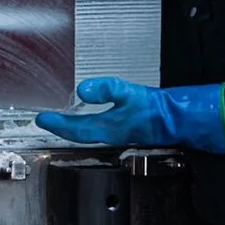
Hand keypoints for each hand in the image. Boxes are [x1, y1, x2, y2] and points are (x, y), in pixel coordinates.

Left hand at [36, 77, 224, 154]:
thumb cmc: (159, 110)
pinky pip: (102, 129)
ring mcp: (120, 134)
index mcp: (108, 129)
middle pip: (80, 134)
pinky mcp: (130, 129)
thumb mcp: (131, 94)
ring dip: (76, 127)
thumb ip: (107, 90)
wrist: (183, 118)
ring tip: (65, 120)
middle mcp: (111, 135)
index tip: (42, 118)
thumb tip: (82, 89)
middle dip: (63, 127)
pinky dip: (92, 124)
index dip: (56, 124)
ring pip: (91, 133)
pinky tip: (95, 117)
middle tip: (49, 120)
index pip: (75, 129)